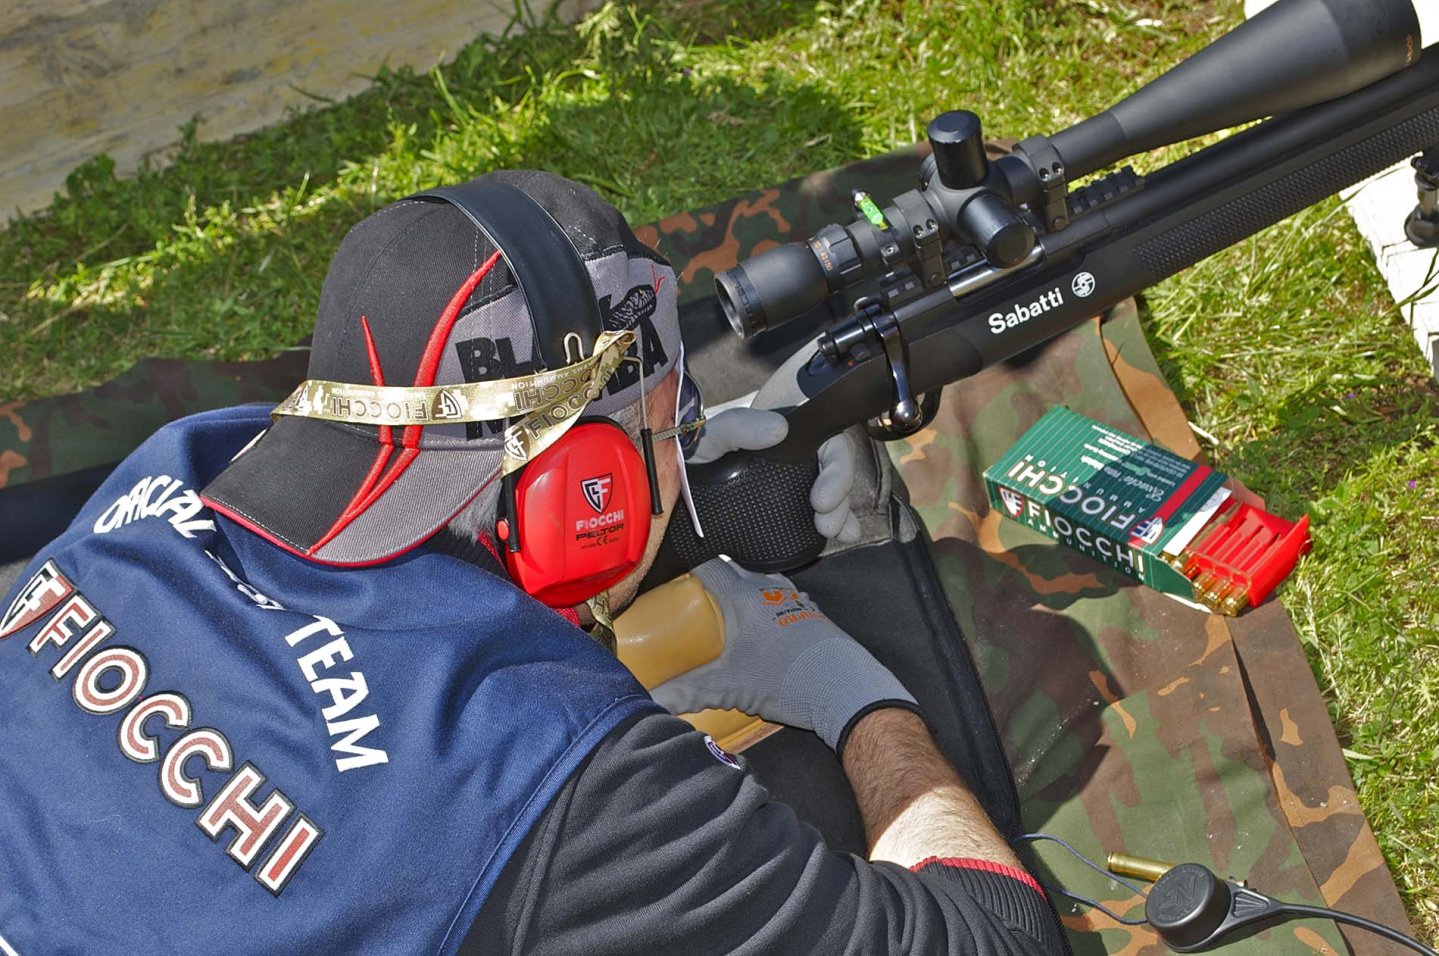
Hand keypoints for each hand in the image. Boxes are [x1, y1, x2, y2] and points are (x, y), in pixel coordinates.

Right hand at [649, 557, 917, 751]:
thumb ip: (687, 692)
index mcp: (744, 596)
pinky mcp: (813, 616)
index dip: (689, 570)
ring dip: (745, 594)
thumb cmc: (785, 680)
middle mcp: (770, 588)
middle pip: (736, 573)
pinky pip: (783, 600)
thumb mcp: (729, 688)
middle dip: (715, 584)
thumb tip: (649, 700)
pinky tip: (763, 634)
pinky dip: (768, 608)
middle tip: (696, 604)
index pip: (710, 566)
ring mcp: (796, 600)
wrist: (846, 689)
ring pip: (762, 584)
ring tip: (728, 617)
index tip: (674, 583)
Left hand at [686, 406, 861, 543]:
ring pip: (834, 496)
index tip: (821, 499)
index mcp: (791, 436)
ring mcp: (798, 484)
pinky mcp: (791, 508)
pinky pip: (822, 513)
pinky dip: (839, 524)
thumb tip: (779, 429)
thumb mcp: (714, 432)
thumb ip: (739, 426)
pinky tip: (844, 536)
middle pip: (837, 475)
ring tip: (830, 533)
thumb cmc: (702, 445)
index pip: (830, 447)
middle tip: (825, 524)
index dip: (837, 472)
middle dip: (839, 502)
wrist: (684, 474)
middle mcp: (802, 458)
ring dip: (840, 515)